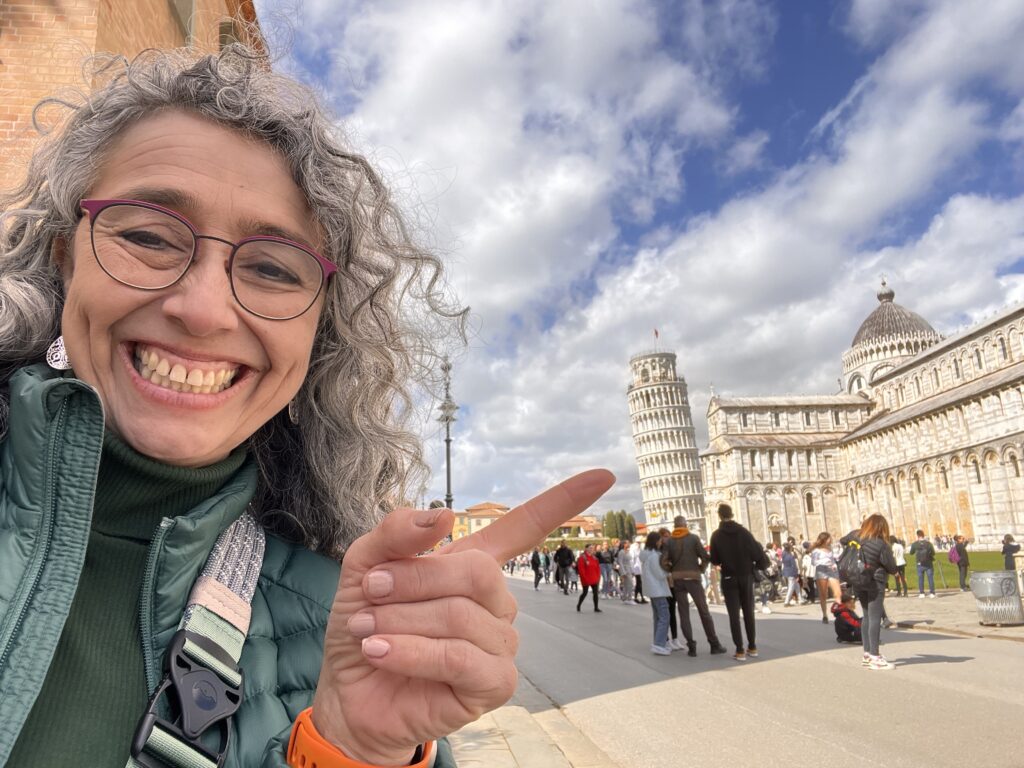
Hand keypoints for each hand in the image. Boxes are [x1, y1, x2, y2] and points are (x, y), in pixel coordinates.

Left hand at [310, 469, 614, 764]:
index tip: (603, 476)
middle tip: (371, 593)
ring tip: (367, 630)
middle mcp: (496, 602)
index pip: (527, 527)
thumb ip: (397, 533)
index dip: (564, 500)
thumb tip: (447, 515)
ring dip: (400, 620)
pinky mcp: (494, 684)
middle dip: (413, 578)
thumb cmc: (365, 625)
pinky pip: (458, 657)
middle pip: (476, 570)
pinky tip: (379, 651)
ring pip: (460, 615)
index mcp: (474, 565)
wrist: (349, 692)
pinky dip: (410, 652)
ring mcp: (500, 644)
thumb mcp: (366, 566)